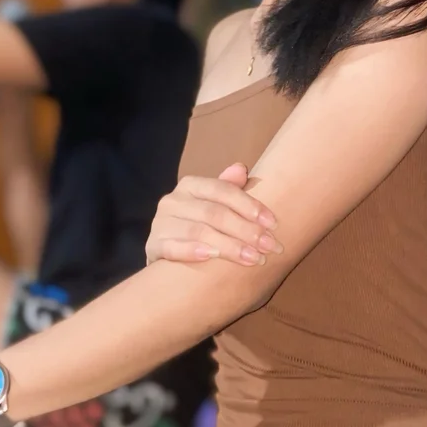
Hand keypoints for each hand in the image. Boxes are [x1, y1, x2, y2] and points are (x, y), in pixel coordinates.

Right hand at [146, 164, 282, 266]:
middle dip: (246, 230)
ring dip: (229, 246)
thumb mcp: (214, 204)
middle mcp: (173, 200)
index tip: (273, 224)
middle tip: (270, 246)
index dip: (250, 206)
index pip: (223, 190)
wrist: (166, 251)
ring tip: (253, 258)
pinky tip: (212, 257)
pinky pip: (173, 248)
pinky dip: (192, 251)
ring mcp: (161, 222)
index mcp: (191, 185)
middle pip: (214, 213)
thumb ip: (228, 188)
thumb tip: (241, 169)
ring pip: (198, 232)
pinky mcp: (153, 245)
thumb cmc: (199, 224)